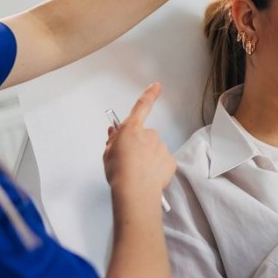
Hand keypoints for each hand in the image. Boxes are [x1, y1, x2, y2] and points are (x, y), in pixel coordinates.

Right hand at [103, 83, 174, 203]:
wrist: (135, 191)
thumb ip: (113, 140)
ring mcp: (161, 147)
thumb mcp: (108, 153)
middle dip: (138, 144)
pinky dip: (156, 167)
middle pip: (144, 136)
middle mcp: (149, 134)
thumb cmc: (120, 173)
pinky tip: (148, 176)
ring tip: (137, 171)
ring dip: (147, 157)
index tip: (156, 86)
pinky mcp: (170, 160)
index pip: (142, 106)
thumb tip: (115, 133)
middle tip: (129, 160)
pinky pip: (162, 161)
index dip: (149, 94)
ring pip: (154, 149)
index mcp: (132, 129)